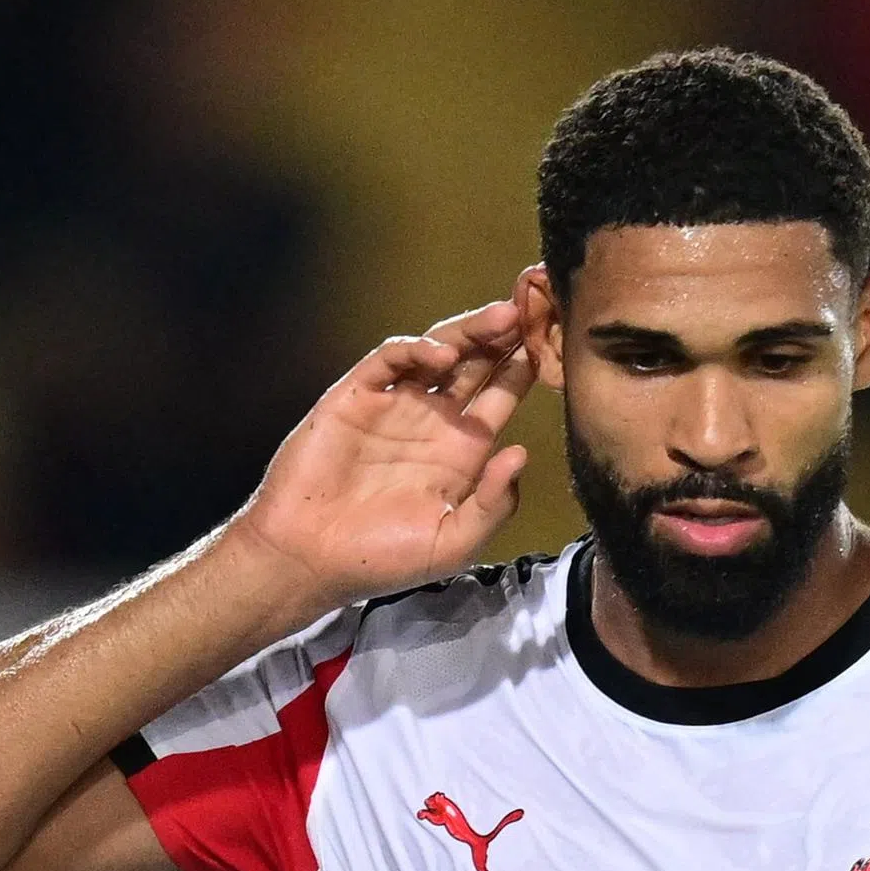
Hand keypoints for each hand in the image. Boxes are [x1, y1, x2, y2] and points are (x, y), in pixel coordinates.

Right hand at [233, 299, 534, 606]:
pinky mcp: (355, 397)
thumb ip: (492, 505)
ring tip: (503, 317)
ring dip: (470, 332)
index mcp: (461, 451)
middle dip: (505, 336)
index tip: (558, 341)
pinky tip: (443, 355)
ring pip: (437, 351)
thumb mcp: (453, 543)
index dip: (527, 366)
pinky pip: (389, 360)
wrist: (311, 560)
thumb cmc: (382, 560)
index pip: (501, 394)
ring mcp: (394, 405)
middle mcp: (432, 421)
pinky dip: (415, 350)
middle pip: (476, 363)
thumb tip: (521, 454)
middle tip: (536, 310)